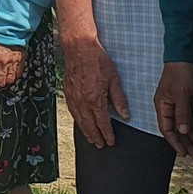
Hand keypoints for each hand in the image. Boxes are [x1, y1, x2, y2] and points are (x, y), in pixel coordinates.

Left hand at [0, 39, 25, 90]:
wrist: (7, 25)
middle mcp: (2, 63)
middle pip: (0, 82)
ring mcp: (12, 62)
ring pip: (9, 80)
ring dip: (5, 84)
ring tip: (2, 84)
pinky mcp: (21, 59)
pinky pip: (18, 73)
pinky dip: (15, 77)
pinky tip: (12, 78)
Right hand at [62, 32, 127, 149]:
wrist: (79, 48)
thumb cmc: (97, 60)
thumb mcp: (114, 79)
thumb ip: (119, 99)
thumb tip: (125, 115)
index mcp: (95, 100)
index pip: (102, 123)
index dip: (107, 134)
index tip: (110, 141)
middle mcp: (82, 102)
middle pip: (89, 126)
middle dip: (96, 137)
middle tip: (100, 145)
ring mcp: (73, 98)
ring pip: (80, 121)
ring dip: (86, 132)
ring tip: (91, 139)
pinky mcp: (67, 92)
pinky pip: (73, 112)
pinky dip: (78, 121)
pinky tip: (81, 123)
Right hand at [154, 61, 192, 156]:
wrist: (186, 54)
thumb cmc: (180, 72)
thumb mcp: (181, 93)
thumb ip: (181, 113)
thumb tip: (182, 131)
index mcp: (162, 105)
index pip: (166, 129)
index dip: (175, 142)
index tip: (183, 153)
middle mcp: (168, 106)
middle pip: (176, 129)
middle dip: (186, 143)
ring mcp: (177, 103)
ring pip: (184, 125)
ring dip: (192, 137)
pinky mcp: (186, 100)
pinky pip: (190, 118)